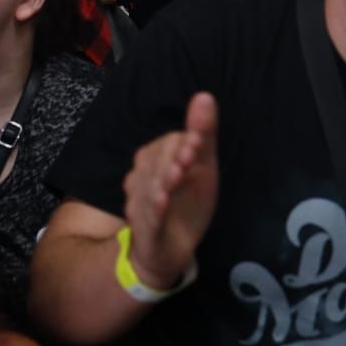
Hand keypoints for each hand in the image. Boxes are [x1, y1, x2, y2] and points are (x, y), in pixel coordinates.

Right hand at [122, 92, 217, 289]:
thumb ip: (202, 134)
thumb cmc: (186, 204)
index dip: (184, 141)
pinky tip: (163, 200)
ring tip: (179, 172)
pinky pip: (149, 216)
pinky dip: (155, 208)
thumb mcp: (202, 168)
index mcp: (157, 161)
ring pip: (149, 187)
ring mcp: (141, 203)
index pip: (167, 144)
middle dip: (172, 157)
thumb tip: (205, 95)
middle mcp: (143, 178)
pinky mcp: (146, 229)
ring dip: (163, 178)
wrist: (169, 251)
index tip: (199, 139)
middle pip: (154, 161)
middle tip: (191, 153)